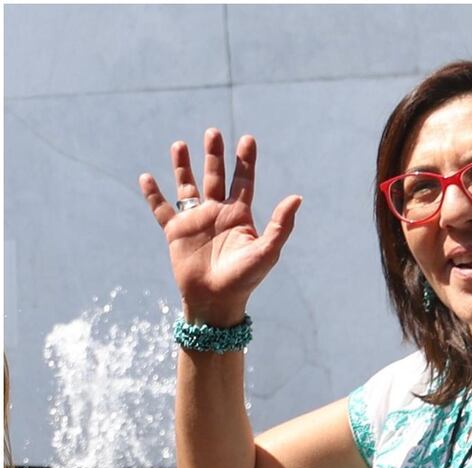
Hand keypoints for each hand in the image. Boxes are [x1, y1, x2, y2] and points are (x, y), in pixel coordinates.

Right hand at [140, 128, 301, 326]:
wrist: (216, 301)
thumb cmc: (245, 279)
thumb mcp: (267, 251)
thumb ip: (281, 225)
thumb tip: (297, 197)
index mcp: (240, 215)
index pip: (243, 181)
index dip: (245, 161)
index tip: (247, 139)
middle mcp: (217, 213)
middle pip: (215, 177)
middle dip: (214, 155)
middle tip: (212, 132)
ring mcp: (195, 222)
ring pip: (187, 187)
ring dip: (183, 167)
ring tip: (179, 144)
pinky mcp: (174, 233)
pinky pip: (161, 210)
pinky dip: (153, 194)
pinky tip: (146, 177)